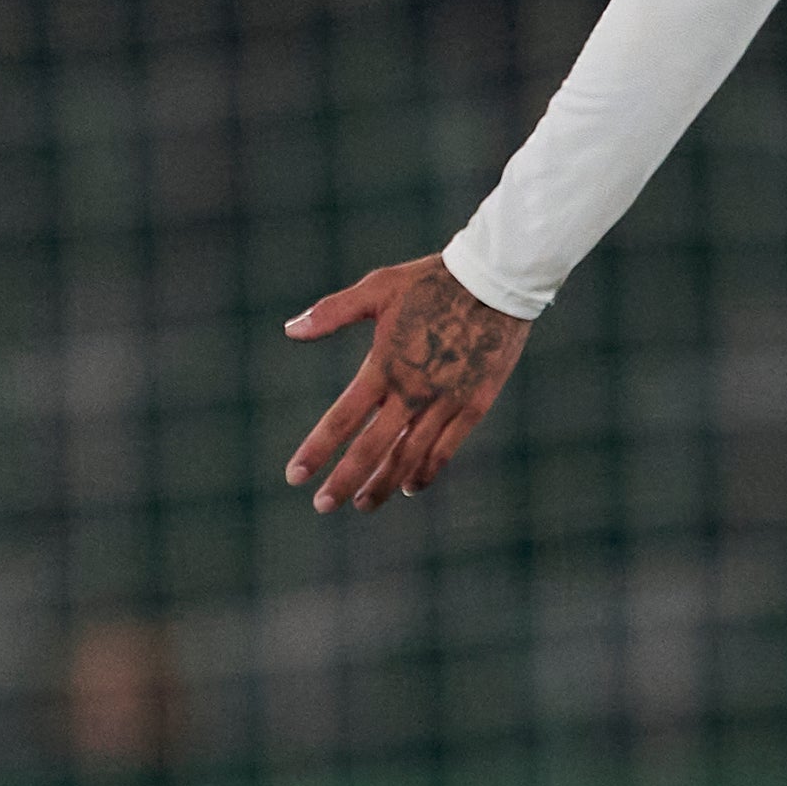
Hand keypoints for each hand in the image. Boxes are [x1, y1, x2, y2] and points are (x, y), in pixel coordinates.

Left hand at [282, 254, 532, 513]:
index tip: (294, 476)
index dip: (317, 451)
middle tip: (322, 504)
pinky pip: (446, 449)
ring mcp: (446, 402)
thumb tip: (289, 330)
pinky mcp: (474, 405)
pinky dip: (425, 471)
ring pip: (409, 458)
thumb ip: (332, 312)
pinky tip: (408, 485)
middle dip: (345, 481)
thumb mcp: (378, 288)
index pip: (342, 419)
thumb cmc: (431, 281)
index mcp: (385, 365)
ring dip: (383, 484)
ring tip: (362, 504)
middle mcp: (414, 391)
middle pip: (372, 450)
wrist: (497, 280)